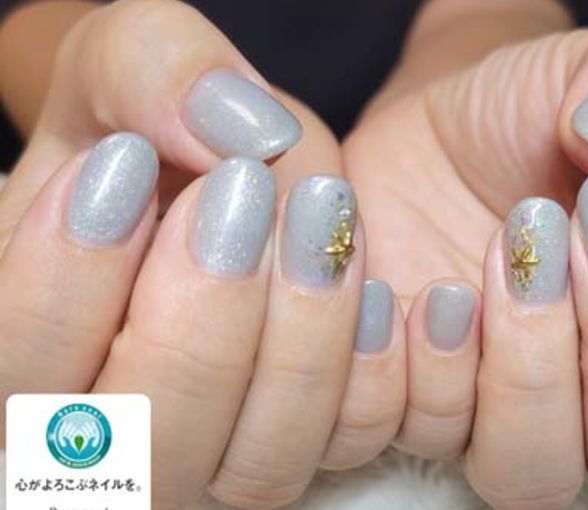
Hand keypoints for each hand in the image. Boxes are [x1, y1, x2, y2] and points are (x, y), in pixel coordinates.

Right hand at [0, 1, 408, 508]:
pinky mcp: (296, 440)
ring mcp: (215, 452)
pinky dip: (363, 373)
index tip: (127, 165)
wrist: (219, 171)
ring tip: (319, 213)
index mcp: (30, 351)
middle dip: (201, 325)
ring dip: (298, 348)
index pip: (18, 370)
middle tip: (245, 189)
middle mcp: (117, 436)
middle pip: (140, 452)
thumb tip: (232, 133)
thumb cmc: (152, 134)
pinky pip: (340, 447)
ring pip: (253, 471)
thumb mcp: (125, 69)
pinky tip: (368, 282)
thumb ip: (149, 72)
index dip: (66, 283)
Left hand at [343, 4, 587, 508]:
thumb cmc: (514, 116)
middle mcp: (587, 395)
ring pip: (535, 475)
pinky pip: (423, 438)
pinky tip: (424, 292)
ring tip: (507, 253)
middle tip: (583, 224)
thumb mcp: (584, 73)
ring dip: (531, 370)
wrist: (423, 131)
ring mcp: (494, 409)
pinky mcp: (413, 401)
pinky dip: (430, 371)